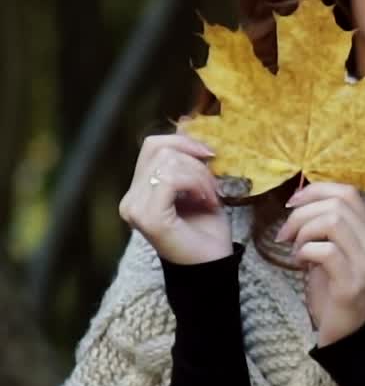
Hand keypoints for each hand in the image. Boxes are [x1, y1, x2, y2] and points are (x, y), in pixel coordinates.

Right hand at [119, 132, 231, 264]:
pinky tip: (207, 202)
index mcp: (139, 190)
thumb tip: (186, 120)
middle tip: (214, 187)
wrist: (214, 265)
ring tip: (212, 198)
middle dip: (197, 163)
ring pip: (168, 163)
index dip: (185, 142)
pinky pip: (171, 179)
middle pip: (161, 149)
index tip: (211, 157)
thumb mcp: (200, 185)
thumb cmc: (208, 228)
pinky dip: (197, 185)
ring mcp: (134, 209)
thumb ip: (188, 158)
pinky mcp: (147, 217)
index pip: (154, 145)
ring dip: (201, 177)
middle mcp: (130, 199)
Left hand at [275, 183, 364, 346]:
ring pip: (333, 222)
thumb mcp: (335, 255)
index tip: (292, 204)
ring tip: (295, 249)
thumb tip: (300, 204)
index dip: (316, 191)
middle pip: (338, 204)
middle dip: (302, 213)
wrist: (352, 336)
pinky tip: (300, 263)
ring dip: (304, 231)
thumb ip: (327, 230)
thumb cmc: (337, 294)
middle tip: (285, 233)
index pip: (349, 193)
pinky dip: (306, 251)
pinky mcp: (351, 283)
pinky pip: (325, 251)